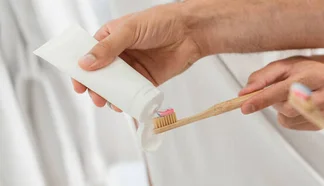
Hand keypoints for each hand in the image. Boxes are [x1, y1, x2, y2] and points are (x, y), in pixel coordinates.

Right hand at [71, 3, 205, 110]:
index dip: (81, 68)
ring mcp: (134, 67)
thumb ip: (108, 47)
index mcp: (111, 37)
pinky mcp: (148, 79)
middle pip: (101, 74)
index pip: (89, 54)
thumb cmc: (161, 21)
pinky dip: (126, 100)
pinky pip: (133, 92)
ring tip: (107, 102)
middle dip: (95, 87)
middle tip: (94, 96)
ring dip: (109, 95)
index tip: (78, 82)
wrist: (191, 32)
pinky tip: (122, 104)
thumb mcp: (130, 30)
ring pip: (116, 85)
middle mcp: (120, 53)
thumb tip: (85, 63)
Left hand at [239, 56, 323, 130]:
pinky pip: (293, 125)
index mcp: (319, 75)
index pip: (286, 90)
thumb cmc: (303, 70)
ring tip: (288, 96)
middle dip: (275, 103)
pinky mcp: (321, 123)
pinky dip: (286, 116)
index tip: (245, 106)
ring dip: (280, 109)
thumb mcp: (283, 66)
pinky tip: (295, 105)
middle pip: (289, 108)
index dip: (263, 99)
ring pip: (289, 119)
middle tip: (275, 92)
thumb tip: (244, 94)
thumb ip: (262, 77)